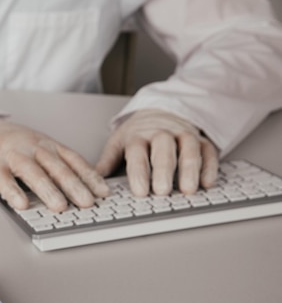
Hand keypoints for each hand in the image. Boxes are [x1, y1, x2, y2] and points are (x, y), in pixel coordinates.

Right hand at [0, 116, 109, 211]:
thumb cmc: (12, 143)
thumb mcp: (39, 146)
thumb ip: (58, 164)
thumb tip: (84, 188)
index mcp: (47, 145)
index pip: (73, 160)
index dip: (89, 176)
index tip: (103, 192)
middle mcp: (33, 148)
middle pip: (56, 167)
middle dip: (74, 185)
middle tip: (87, 203)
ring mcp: (13, 156)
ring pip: (33, 172)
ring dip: (48, 190)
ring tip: (60, 206)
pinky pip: (4, 180)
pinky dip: (13, 192)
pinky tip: (22, 205)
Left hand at [96, 109, 218, 196]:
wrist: (161, 111)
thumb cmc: (138, 134)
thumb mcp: (118, 143)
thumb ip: (108, 161)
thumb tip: (93, 180)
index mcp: (138, 136)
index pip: (137, 153)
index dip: (139, 172)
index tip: (140, 191)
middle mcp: (161, 133)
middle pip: (164, 149)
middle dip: (163, 170)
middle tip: (162, 191)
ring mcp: (183, 135)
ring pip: (188, 148)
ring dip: (190, 169)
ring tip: (188, 190)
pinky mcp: (202, 140)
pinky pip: (208, 151)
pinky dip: (209, 166)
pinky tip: (207, 183)